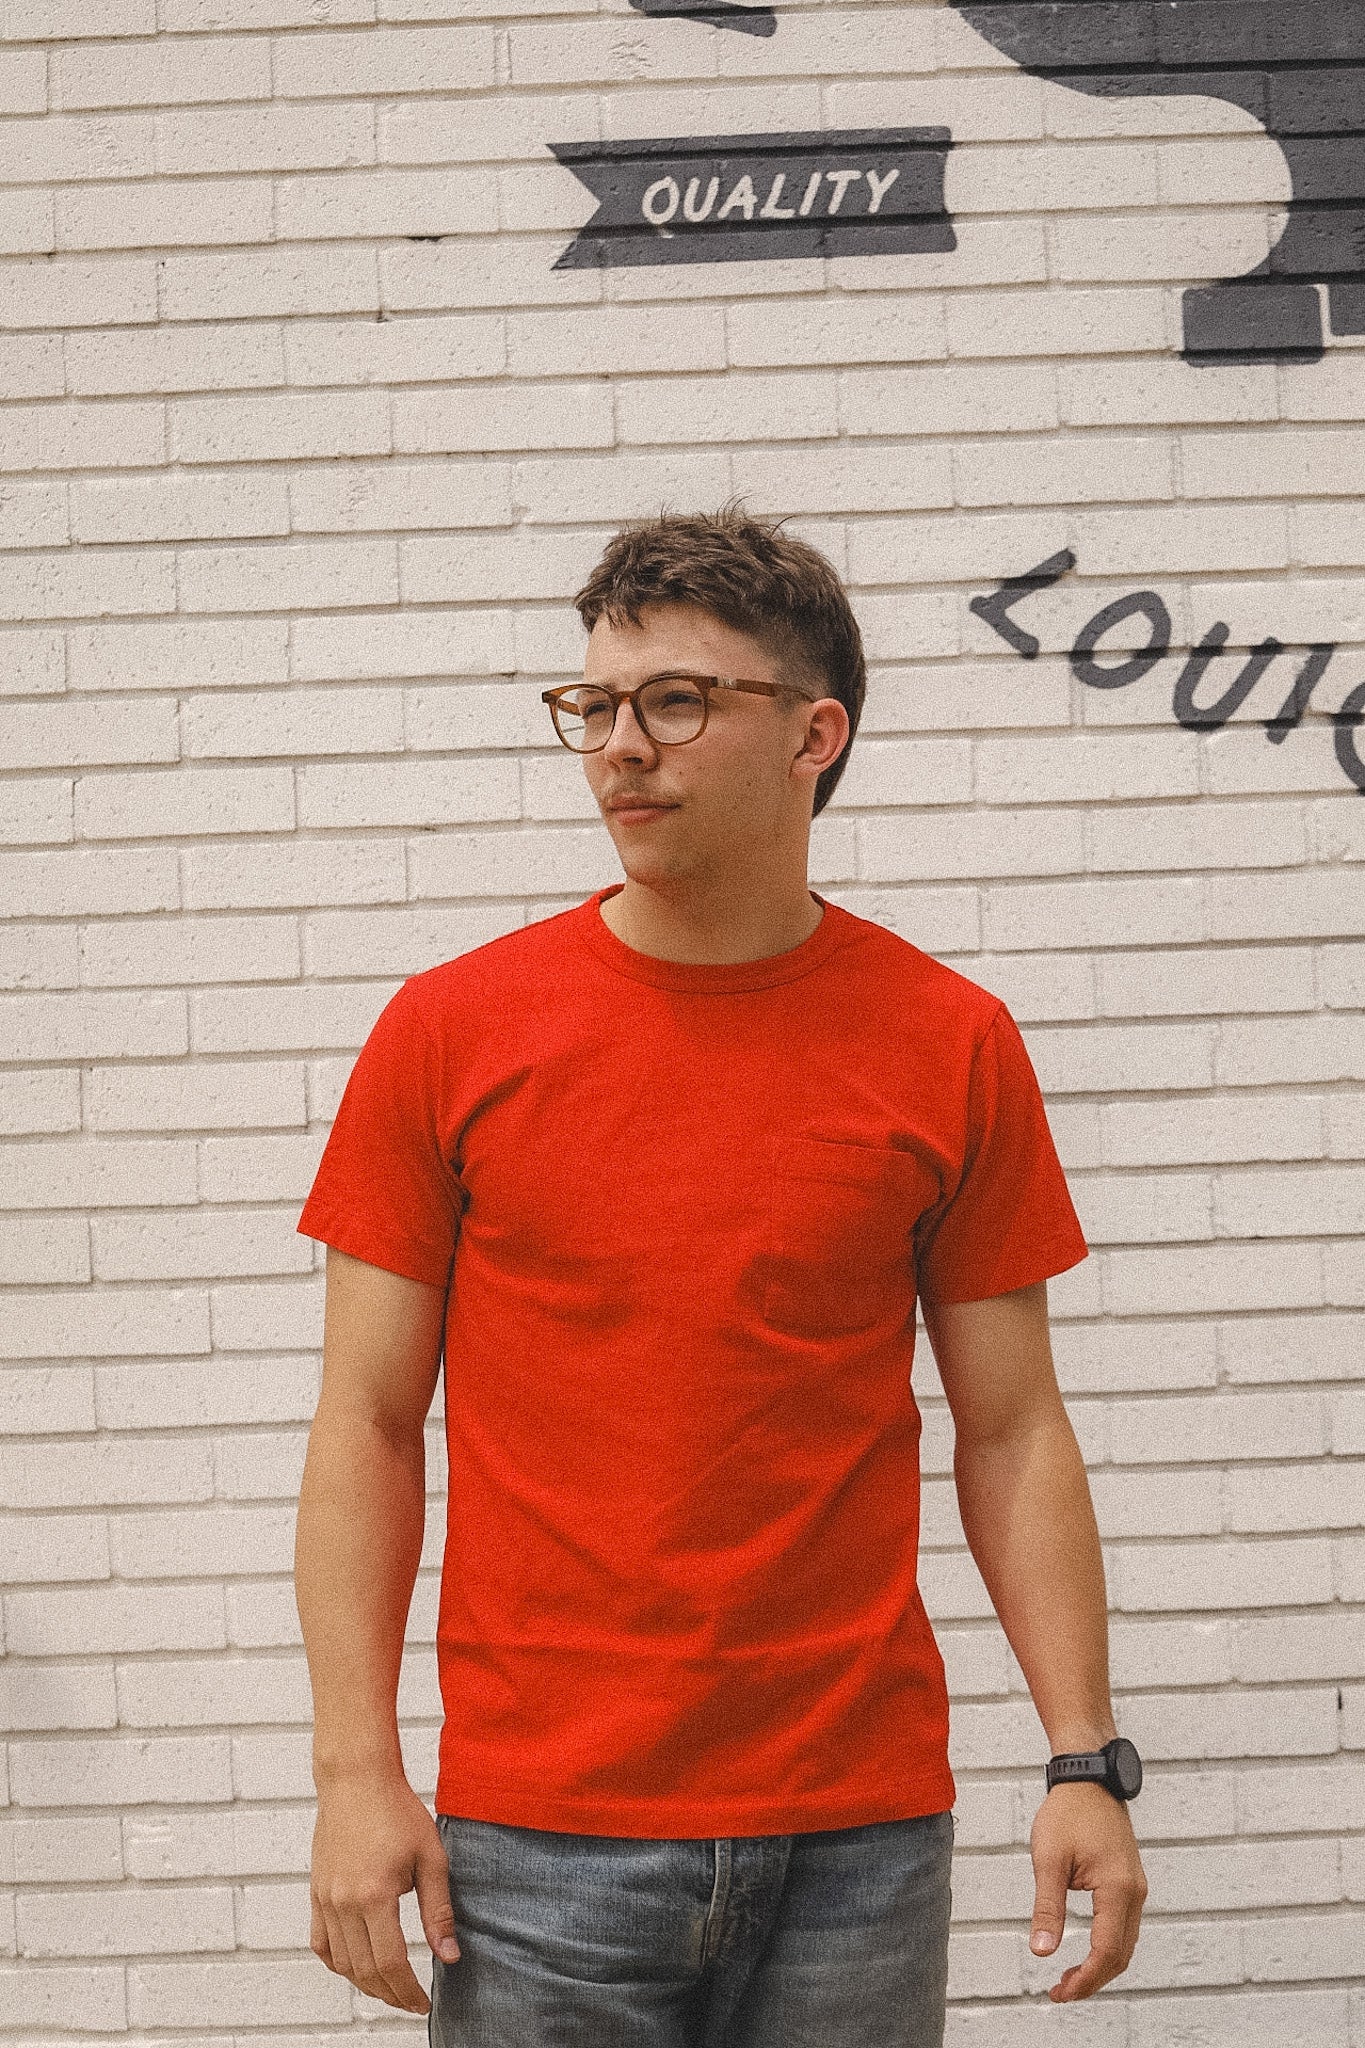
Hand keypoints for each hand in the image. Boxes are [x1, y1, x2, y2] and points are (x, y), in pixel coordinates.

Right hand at [309, 1773, 460, 2013]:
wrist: (357, 1780)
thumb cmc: (396, 1811)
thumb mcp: (430, 1857)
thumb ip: (439, 1911)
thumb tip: (449, 1955)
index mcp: (374, 1896)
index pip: (391, 1964)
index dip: (408, 1991)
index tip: (423, 2003)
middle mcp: (344, 1903)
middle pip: (364, 1971)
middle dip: (390, 1994)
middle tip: (410, 2001)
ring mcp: (325, 1900)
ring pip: (341, 1963)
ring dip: (365, 1984)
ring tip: (390, 1988)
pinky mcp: (316, 1893)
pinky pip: (321, 1943)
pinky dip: (337, 1963)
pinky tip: (356, 1966)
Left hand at [1028, 1782, 1146, 2001]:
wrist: (1089, 1777)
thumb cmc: (1068, 1812)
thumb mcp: (1049, 1860)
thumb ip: (1047, 1908)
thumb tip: (1041, 1951)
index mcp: (1117, 1889)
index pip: (1106, 1951)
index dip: (1085, 1979)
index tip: (1060, 1993)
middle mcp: (1134, 1892)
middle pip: (1120, 1954)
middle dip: (1092, 1979)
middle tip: (1061, 1992)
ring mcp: (1135, 1887)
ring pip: (1125, 1943)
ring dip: (1101, 1965)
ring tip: (1070, 1978)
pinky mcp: (1129, 1881)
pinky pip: (1124, 1925)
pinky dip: (1108, 1946)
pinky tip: (1086, 1952)